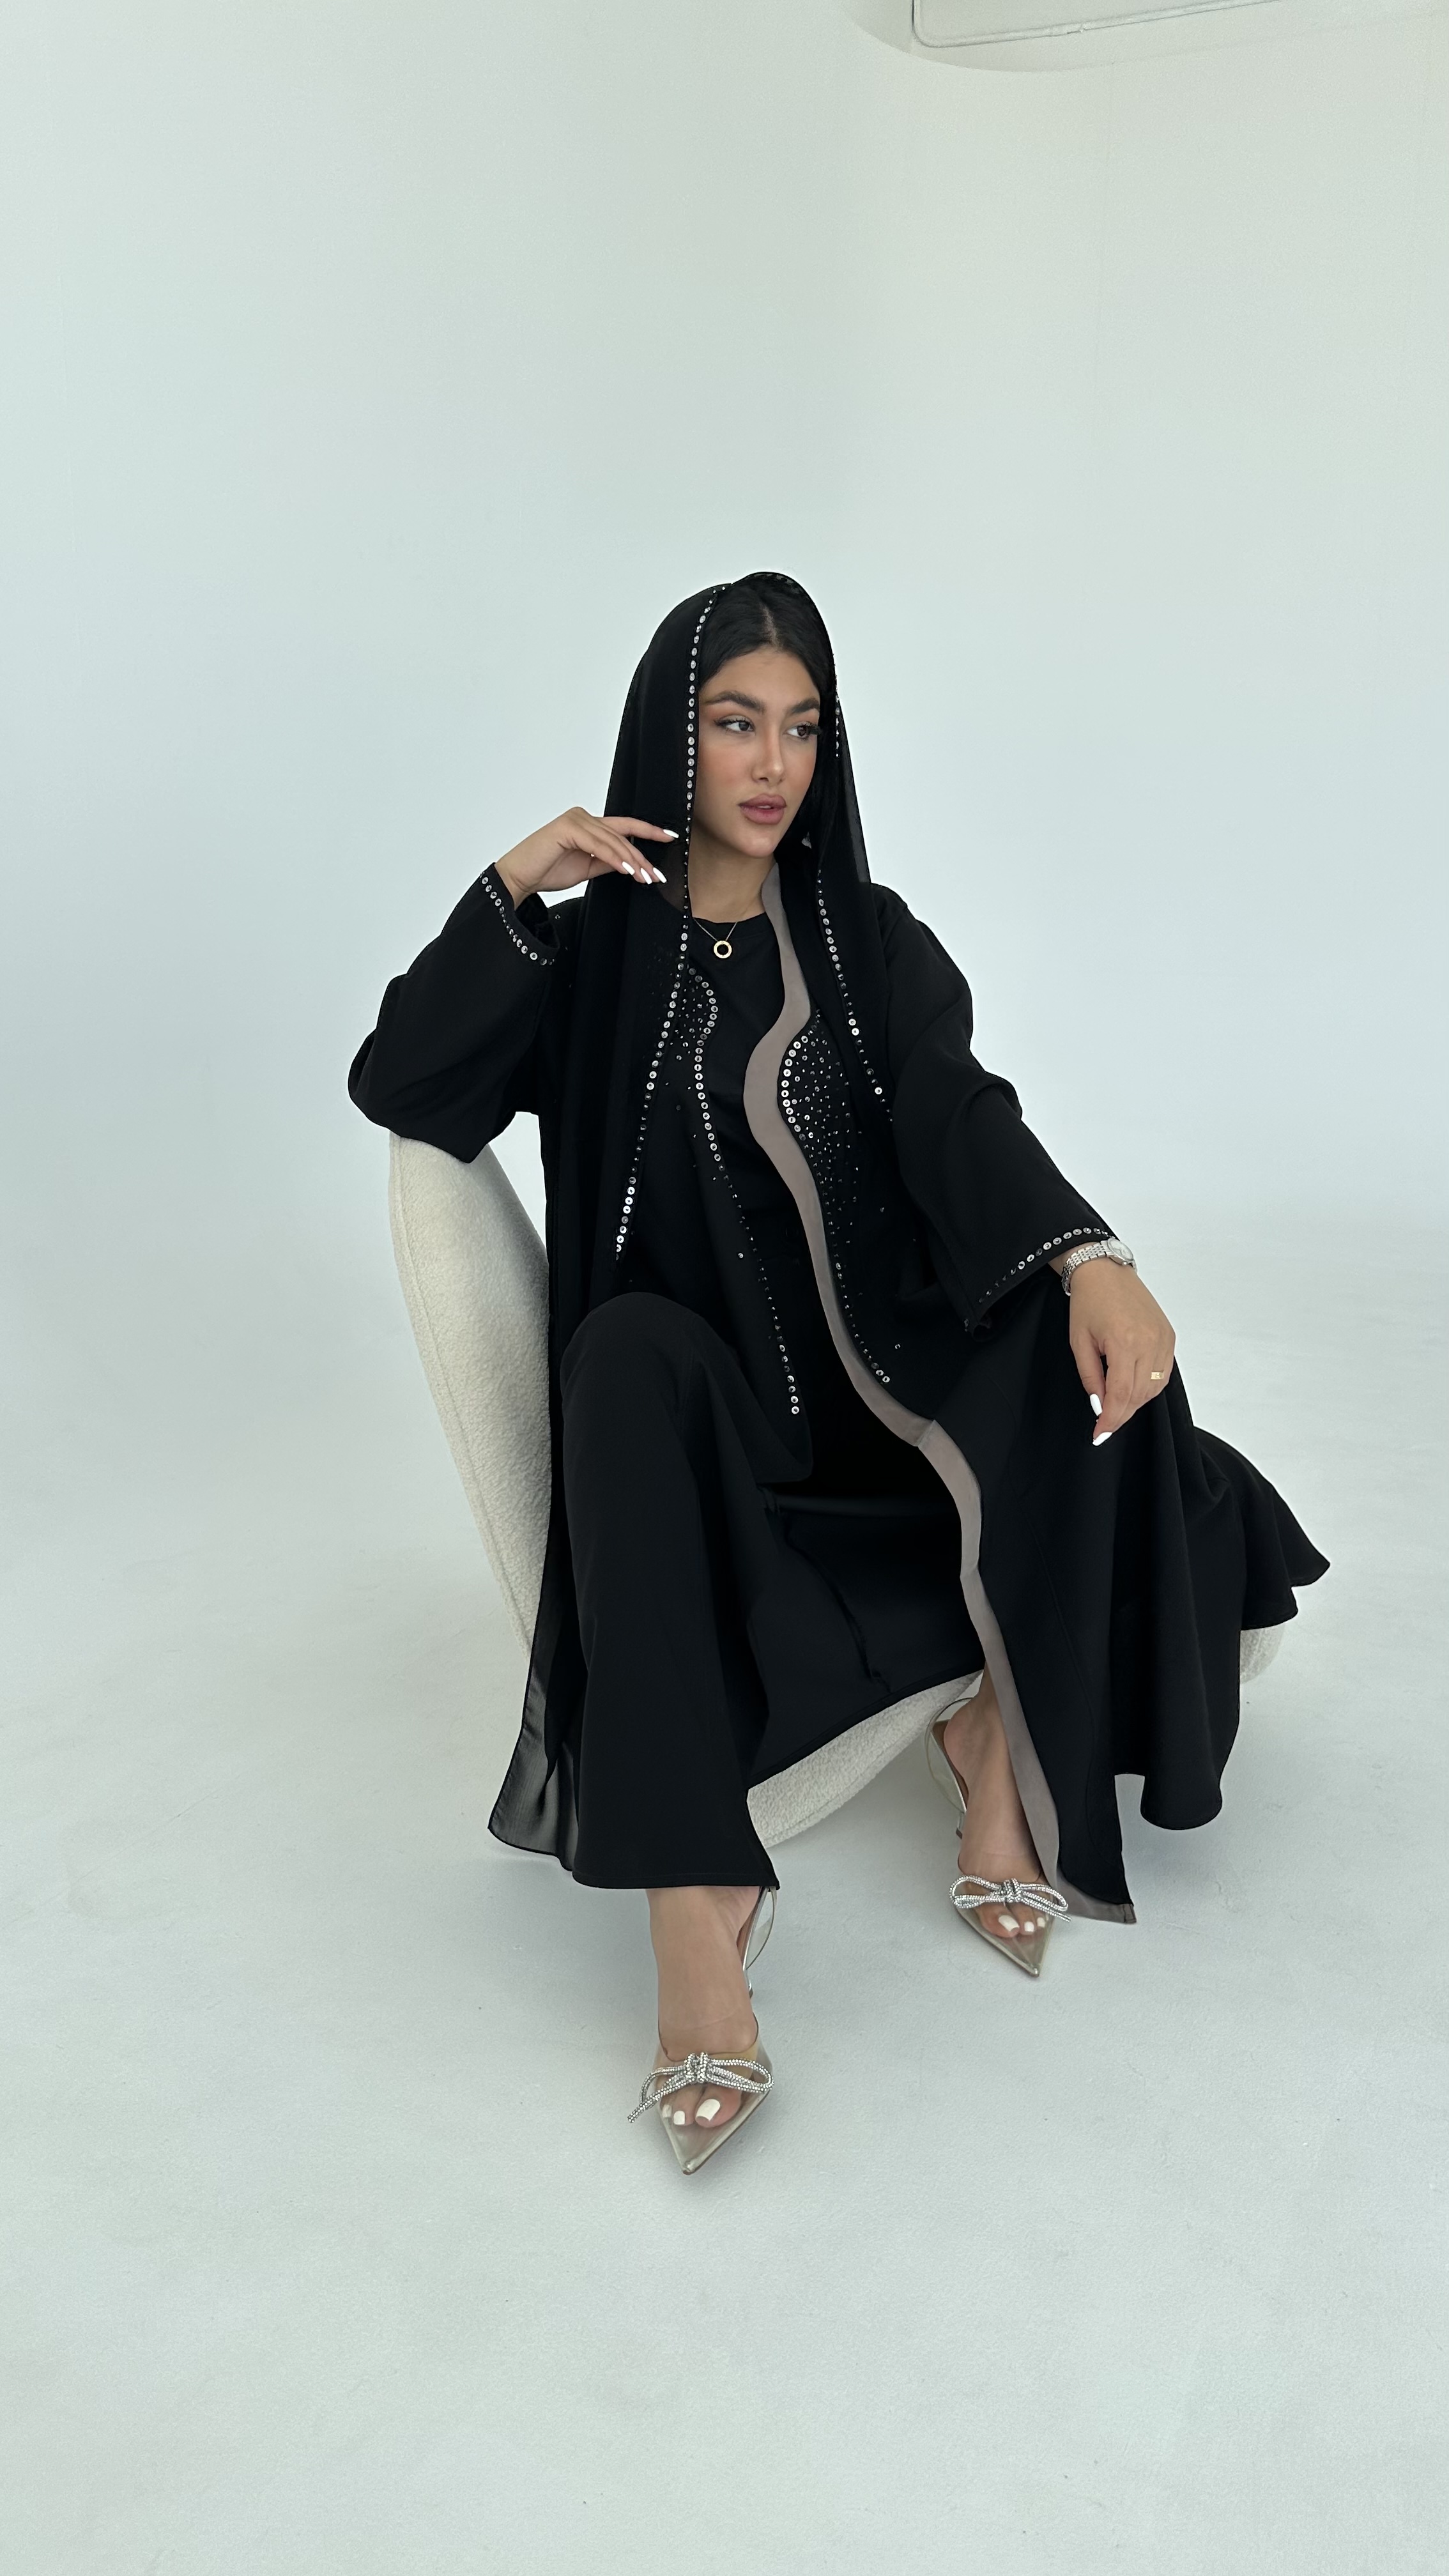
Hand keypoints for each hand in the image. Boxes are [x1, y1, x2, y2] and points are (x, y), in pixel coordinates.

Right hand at [493, 809, 674, 907]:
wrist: (519, 878)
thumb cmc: (546, 871)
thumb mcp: (586, 868)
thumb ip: (607, 861)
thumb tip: (630, 863)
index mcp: (587, 824)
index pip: (624, 826)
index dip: (648, 831)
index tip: (669, 838)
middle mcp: (583, 817)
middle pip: (622, 835)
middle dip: (641, 857)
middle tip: (657, 875)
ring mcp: (575, 819)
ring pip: (613, 841)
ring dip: (631, 861)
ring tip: (645, 877)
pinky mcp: (567, 828)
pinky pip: (598, 845)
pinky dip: (614, 858)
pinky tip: (627, 871)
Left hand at [1061, 1259, 1175, 1444]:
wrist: (1106, 1272)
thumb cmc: (1089, 1302)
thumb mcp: (1079, 1342)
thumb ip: (1091, 1378)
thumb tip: (1100, 1406)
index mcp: (1125, 1342)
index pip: (1121, 1395)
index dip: (1111, 1420)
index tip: (1100, 1435)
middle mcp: (1150, 1342)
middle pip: (1140, 1395)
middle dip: (1121, 1414)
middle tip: (1105, 1425)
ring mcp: (1164, 1339)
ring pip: (1155, 1388)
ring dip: (1135, 1402)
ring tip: (1116, 1405)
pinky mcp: (1169, 1336)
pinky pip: (1164, 1374)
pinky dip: (1149, 1387)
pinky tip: (1133, 1387)